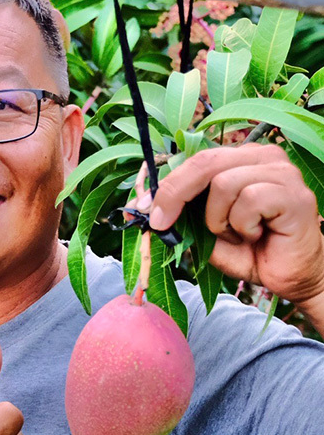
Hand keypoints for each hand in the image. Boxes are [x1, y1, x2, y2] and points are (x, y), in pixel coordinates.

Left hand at [146, 145, 323, 304]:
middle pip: (204, 162)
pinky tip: (257, 236)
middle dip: (174, 194)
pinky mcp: (294, 194)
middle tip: (160, 223)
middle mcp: (262, 157)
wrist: (291, 276)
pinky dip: (242, 226)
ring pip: (223, 183)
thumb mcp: (204, 232)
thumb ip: (182, 215)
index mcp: (240, 160)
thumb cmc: (250, 251)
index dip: (165, 184)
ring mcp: (282, 172)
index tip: (141, 208)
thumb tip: (142, 206)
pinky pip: (247, 200)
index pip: (195, 160)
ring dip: (218, 220)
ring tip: (238, 234)